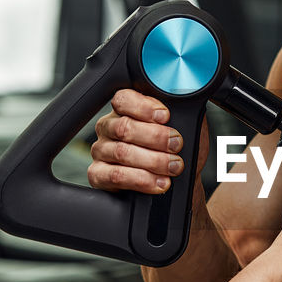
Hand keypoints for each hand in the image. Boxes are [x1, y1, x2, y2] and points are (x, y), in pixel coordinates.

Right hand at [88, 88, 208, 194]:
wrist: (176, 181)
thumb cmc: (175, 151)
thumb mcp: (183, 127)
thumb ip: (179, 112)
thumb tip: (183, 101)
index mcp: (125, 110)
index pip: (123, 99)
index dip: (144, 107)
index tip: (166, 117)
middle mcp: (109, 128)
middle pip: (124, 127)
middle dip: (155, 137)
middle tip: (176, 145)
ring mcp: (101, 151)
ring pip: (122, 152)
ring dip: (153, 161)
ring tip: (173, 167)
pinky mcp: (99, 175)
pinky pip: (116, 176)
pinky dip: (141, 180)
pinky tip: (158, 182)